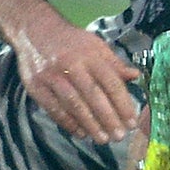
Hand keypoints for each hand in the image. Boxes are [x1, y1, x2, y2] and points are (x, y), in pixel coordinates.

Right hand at [11, 11, 139, 143]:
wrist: (34, 29)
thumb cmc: (70, 41)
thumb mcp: (94, 45)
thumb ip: (114, 63)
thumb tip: (136, 76)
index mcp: (89, 54)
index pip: (109, 81)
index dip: (122, 103)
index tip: (132, 121)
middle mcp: (71, 64)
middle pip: (92, 95)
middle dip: (108, 118)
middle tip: (120, 136)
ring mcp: (51, 76)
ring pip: (73, 104)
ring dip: (90, 124)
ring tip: (103, 139)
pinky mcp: (36, 86)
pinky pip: (54, 109)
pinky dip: (68, 123)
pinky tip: (80, 133)